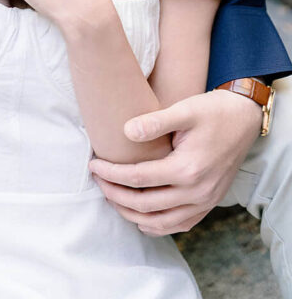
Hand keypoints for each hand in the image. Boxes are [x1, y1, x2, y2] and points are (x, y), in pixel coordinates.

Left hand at [89, 89, 261, 233]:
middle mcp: (196, 192)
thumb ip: (154, 121)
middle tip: (97, 180)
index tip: (93, 164)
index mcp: (186, 169)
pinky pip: (178, 225)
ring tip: (111, 197)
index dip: (111, 173)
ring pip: (159, 222)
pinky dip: (155, 225)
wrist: (243, 119)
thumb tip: (125, 132)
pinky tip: (140, 215)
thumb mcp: (184, 109)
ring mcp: (204, 202)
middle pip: (144, 205)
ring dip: (131, 214)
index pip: (137, 178)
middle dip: (114, 195)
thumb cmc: (212, 111)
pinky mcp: (208, 204)